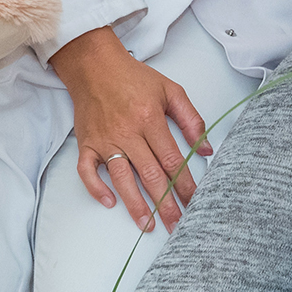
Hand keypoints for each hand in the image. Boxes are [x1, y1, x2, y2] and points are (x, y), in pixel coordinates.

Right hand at [50, 26, 212, 230]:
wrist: (94, 65)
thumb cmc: (134, 78)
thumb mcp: (170, 90)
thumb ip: (191, 119)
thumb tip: (205, 150)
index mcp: (149, 118)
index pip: (171, 159)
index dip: (185, 183)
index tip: (195, 202)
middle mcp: (127, 132)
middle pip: (149, 174)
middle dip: (165, 203)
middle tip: (177, 225)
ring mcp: (104, 139)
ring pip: (121, 177)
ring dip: (135, 204)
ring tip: (148, 225)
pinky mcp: (86, 143)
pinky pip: (87, 170)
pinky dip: (95, 188)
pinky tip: (109, 202)